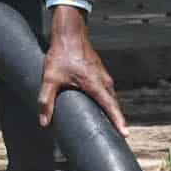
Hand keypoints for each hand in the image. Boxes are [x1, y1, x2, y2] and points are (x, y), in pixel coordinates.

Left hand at [38, 5, 125, 131]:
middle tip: (118, 137)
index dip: (118, 121)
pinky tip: (101, 109)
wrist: (69, 34)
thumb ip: (46, 101)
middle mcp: (104, 81)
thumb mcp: (50, 78)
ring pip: (111, 98)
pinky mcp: (100, 73)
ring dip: (112, 111)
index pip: (110, 106)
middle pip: (113, 105)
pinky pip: (107, 92)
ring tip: (111, 127)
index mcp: (95, 84)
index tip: (125, 134)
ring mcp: (104, 76)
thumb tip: (44, 122)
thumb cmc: (61, 55)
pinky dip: (107, 102)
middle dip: (116, 121)